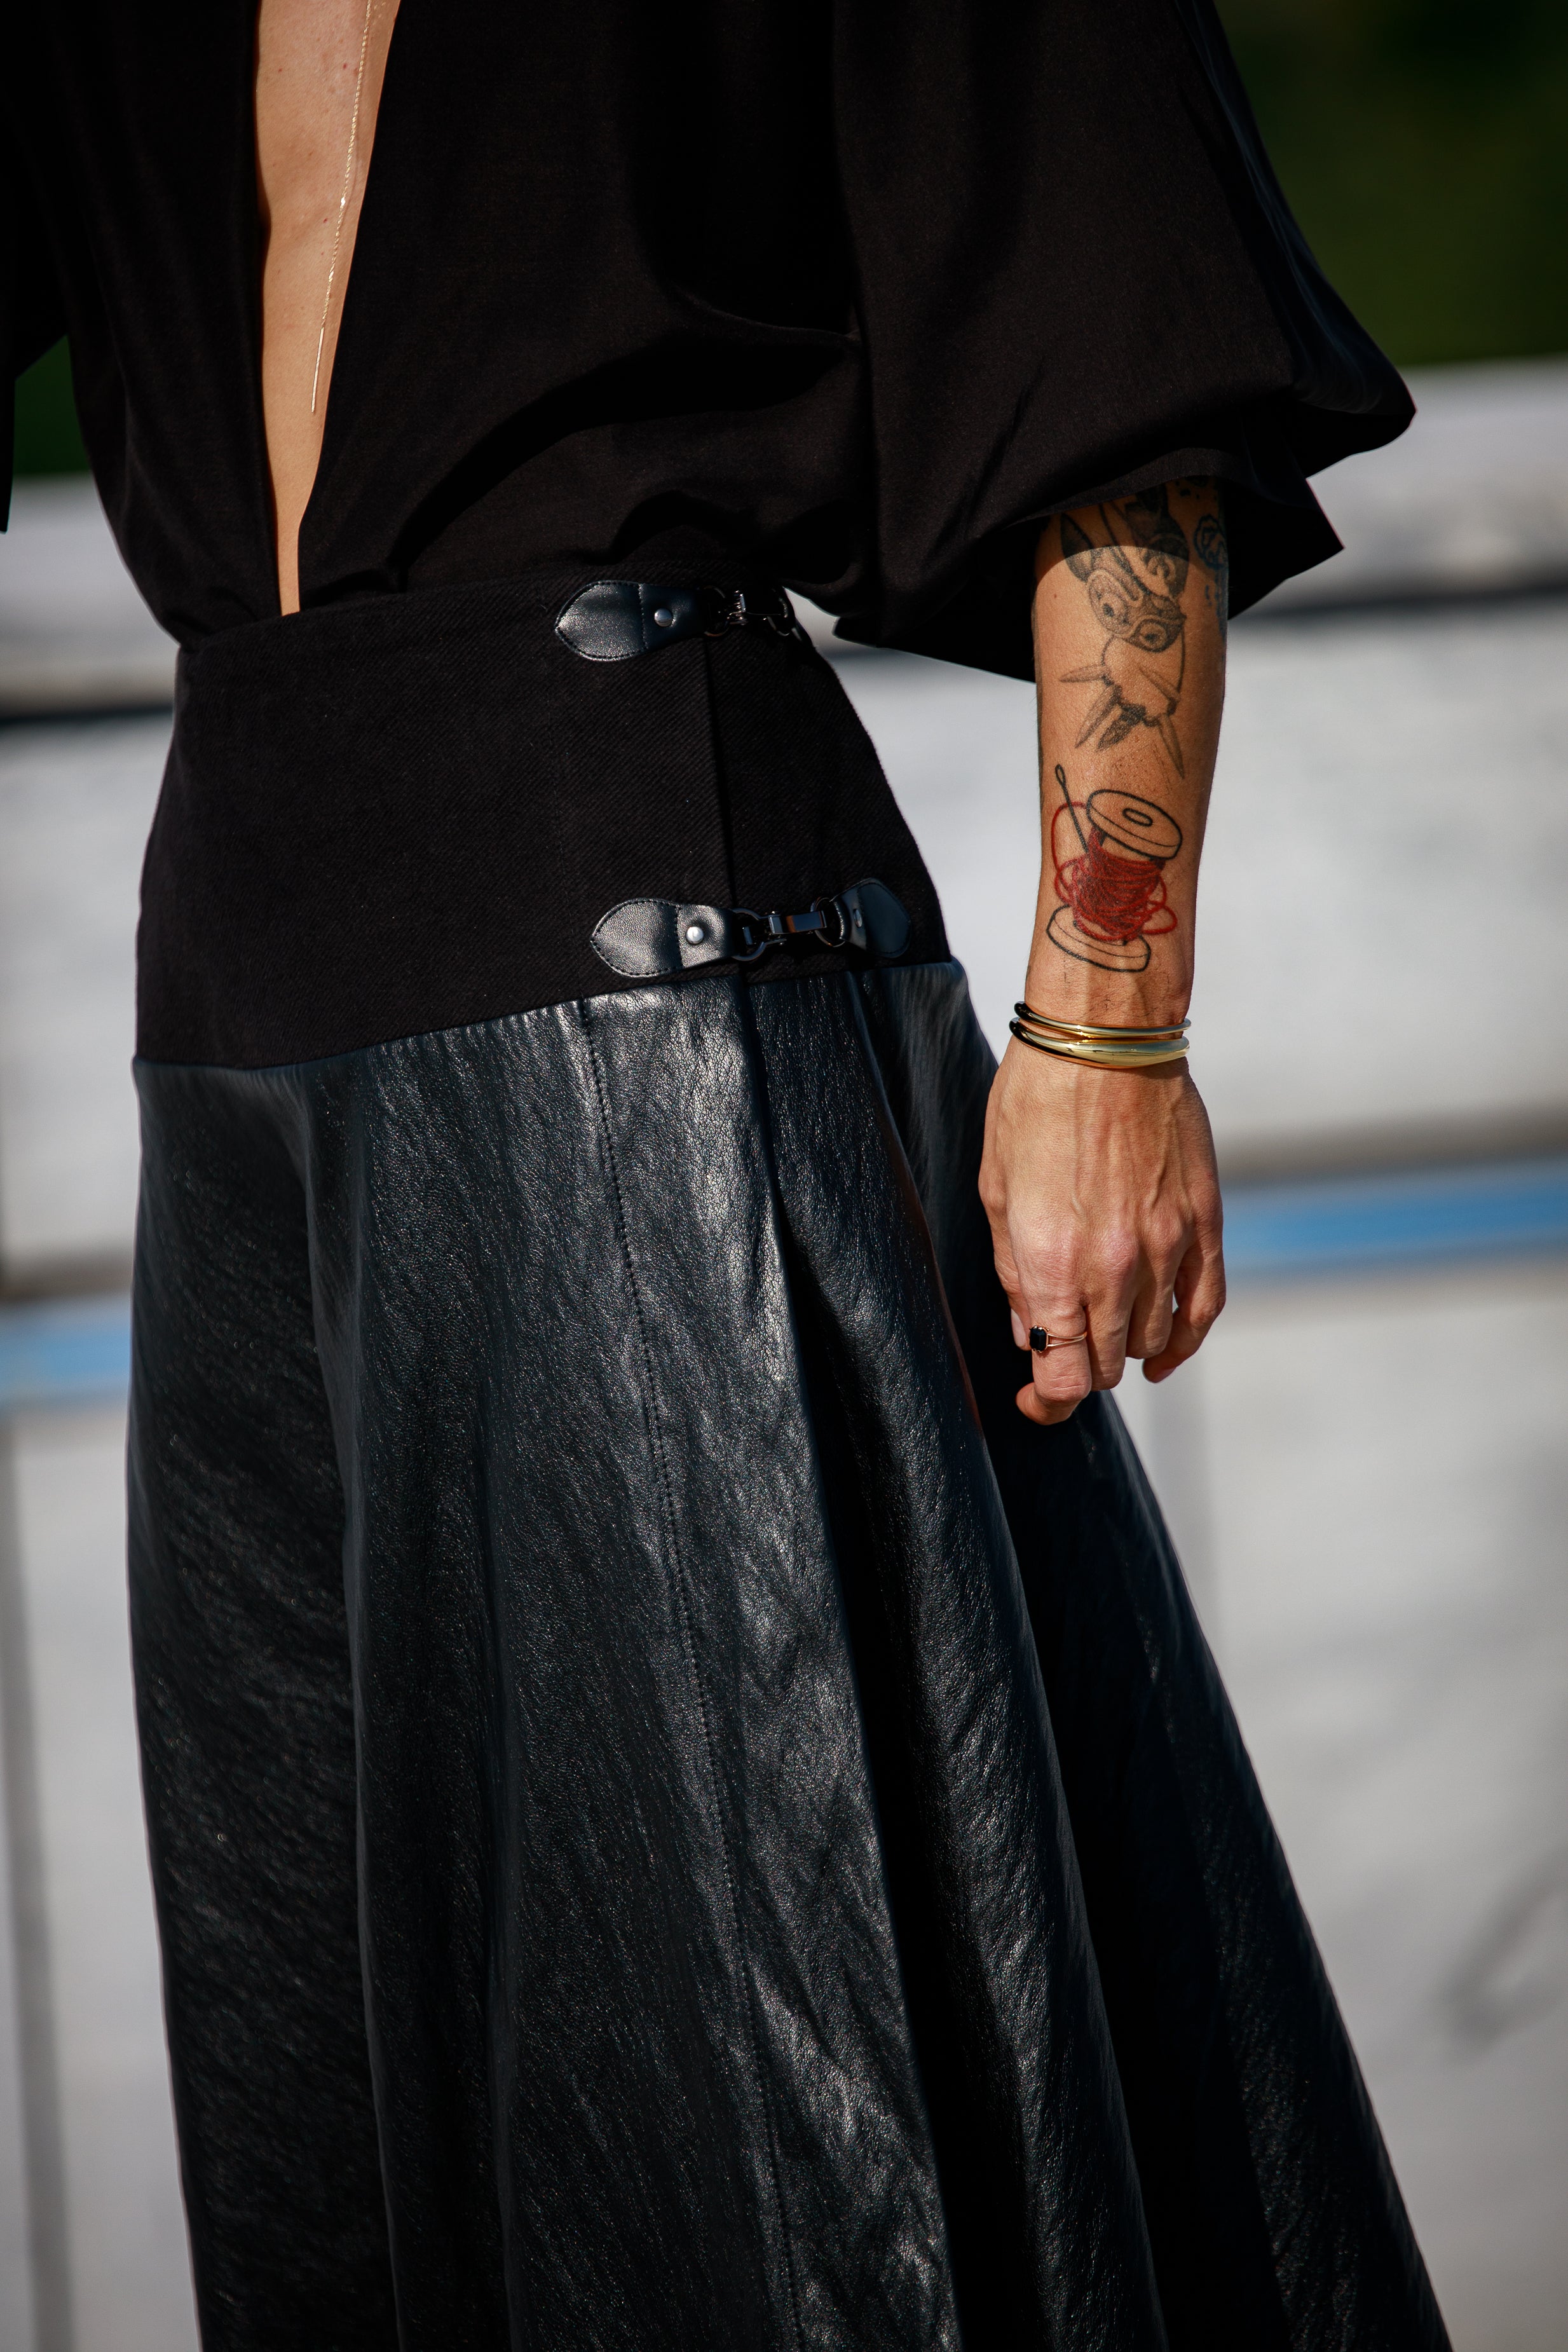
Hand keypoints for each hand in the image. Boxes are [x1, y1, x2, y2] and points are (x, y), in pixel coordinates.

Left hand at [978, 1040, 1224, 1424]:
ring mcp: (1167, 1246)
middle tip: (1063, 1355)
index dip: (1048, 1401)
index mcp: (1053, 1264)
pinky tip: (1166, 1352)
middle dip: (1082, 1370)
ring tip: (1106, 1336)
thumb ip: (1014, 1273)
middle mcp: (1114, 1267)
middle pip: (1108, 1365)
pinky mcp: (1203, 1221)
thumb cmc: (1035, 1104)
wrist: (1103, 1039)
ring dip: (1128, 1349)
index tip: (1034, 1398)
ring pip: (1155, 1340)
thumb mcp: (998, 1191)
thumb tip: (1029, 1334)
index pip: (1065, 1376)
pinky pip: (1205, 1305)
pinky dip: (1187, 1339)